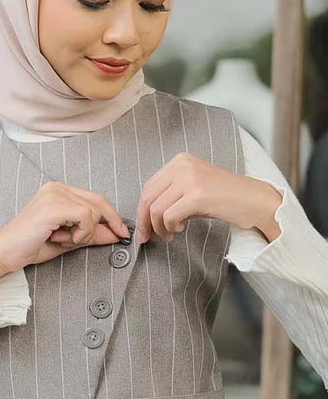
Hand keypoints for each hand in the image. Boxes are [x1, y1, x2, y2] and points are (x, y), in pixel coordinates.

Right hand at [0, 181, 130, 283]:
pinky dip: (80, 233)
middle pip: (98, 202)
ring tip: (63, 240)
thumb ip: (91, 234)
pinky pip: (85, 217)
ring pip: (93, 211)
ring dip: (84, 233)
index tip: (121, 232)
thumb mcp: (68, 240)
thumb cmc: (29, 246)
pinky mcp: (53, 206)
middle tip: (102, 240)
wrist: (4, 254)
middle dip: (103, 225)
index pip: (94, 198)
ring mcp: (53, 195)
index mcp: (58, 191)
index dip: (111, 216)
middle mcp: (56, 188)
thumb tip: (115, 233)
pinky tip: (62, 239)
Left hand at [135, 152, 282, 243]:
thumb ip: (171, 195)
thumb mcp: (194, 189)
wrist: (256, 201)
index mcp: (180, 161)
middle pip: (147, 197)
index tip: (144, 228)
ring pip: (156, 209)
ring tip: (168, 235)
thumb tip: (148, 215)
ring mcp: (189, 179)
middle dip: (144, 221)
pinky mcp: (197, 195)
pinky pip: (169, 216)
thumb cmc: (226, 198)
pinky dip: (169, 228)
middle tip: (147, 237)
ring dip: (158, 228)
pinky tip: (180, 230)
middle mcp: (182, 166)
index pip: (149, 187)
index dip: (142, 210)